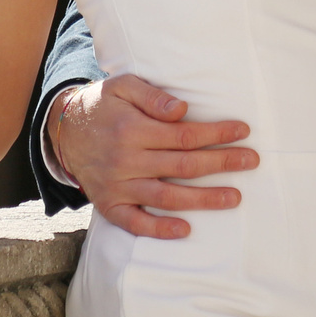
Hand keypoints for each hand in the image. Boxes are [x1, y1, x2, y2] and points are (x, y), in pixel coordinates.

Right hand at [47, 74, 257, 239]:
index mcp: (132, 130)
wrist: (64, 130)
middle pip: (183, 166)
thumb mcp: (123, 86)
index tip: (243, 132)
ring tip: (234, 197)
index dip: (216, 134)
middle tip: (251, 161)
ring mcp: (117, 186)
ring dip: (203, 199)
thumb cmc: (103, 105)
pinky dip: (159, 229)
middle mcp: (126, 160)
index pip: (184, 135)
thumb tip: (182, 109)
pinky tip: (185, 230)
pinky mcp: (109, 204)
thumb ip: (152, 96)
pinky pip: (135, 223)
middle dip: (221, 164)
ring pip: (166, 197)